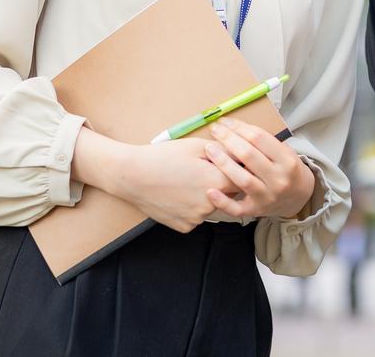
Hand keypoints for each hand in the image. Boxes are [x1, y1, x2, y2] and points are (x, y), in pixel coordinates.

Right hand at [76, 131, 240, 232]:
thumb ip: (224, 151)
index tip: (229, 165)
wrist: (132, 176)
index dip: (237, 170)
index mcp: (216, 182)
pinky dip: (191, 207)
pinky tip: (177, 194)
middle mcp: (210, 205)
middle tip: (200, 171)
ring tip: (184, 181)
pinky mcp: (184, 227)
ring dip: (206, 196)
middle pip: (227, 195)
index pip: (242, 179)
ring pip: (211, 207)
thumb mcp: (195, 146)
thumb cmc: (162, 157)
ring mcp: (197, 219)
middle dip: (221, 183)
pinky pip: (195, 216)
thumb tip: (242, 154)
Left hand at [200, 118, 315, 219]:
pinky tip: (210, 191)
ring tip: (209, 149)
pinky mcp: (256, 210)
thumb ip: (263, 141)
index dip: (239, 127)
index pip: (259, 138)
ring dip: (223, 163)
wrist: (299, 197)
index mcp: (287, 160)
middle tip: (215, 130)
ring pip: (243, 179)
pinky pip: (237, 209)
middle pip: (249, 155)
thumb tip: (233, 126)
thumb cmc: (285, 168)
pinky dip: (223, 201)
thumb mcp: (284, 151)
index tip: (224, 121)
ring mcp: (267, 197)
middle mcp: (278, 179)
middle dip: (228, 139)